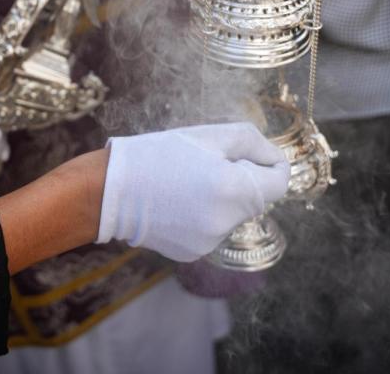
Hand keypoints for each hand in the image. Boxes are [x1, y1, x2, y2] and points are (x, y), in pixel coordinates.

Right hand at [96, 123, 289, 261]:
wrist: (110, 191)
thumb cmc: (158, 156)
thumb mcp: (208, 135)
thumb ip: (252, 142)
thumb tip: (273, 159)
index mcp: (233, 190)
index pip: (279, 182)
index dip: (271, 164)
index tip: (251, 155)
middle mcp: (226, 222)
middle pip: (255, 199)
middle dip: (240, 180)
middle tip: (205, 164)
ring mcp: (210, 242)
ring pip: (233, 215)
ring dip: (221, 199)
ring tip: (185, 184)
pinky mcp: (193, 253)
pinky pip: (212, 230)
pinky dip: (203, 216)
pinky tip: (176, 204)